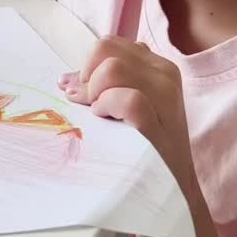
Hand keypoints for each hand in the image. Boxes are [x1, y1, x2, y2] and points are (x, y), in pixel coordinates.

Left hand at [61, 38, 222, 236]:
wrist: (171, 192)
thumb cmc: (144, 149)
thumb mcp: (127, 108)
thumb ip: (102, 87)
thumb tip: (65, 79)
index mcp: (157, 66)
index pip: (109, 44)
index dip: (88, 66)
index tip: (84, 95)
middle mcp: (165, 74)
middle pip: (106, 50)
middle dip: (88, 78)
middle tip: (90, 108)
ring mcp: (166, 97)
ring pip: (113, 69)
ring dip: (96, 94)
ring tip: (102, 117)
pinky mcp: (160, 122)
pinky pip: (126, 99)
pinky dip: (108, 108)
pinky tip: (107, 123)